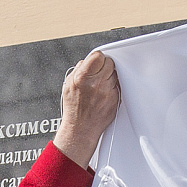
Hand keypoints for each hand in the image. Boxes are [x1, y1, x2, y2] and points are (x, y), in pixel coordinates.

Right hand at [53, 51, 119, 169]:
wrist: (80, 129)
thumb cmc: (73, 108)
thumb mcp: (69, 84)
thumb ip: (79, 69)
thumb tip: (88, 60)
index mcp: (83, 77)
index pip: (99, 56)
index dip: (98, 58)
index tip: (97, 63)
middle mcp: (97, 84)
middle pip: (109, 64)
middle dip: (105, 67)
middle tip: (100, 74)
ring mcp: (107, 93)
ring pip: (115, 75)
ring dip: (109, 78)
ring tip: (100, 87)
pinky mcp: (115, 100)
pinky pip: (117, 87)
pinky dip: (112, 89)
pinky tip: (104, 95)